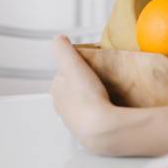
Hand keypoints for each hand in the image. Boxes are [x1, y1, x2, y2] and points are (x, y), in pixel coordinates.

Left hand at [50, 35, 114, 152]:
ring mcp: (75, 119)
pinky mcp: (89, 129)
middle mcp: (62, 106)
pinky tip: (111, 105)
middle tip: (101, 76)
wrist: (101, 128)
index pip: (65, 71)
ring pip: (84, 101)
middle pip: (74, 87)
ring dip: (94, 95)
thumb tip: (58, 39)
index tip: (90, 62)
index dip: (78, 64)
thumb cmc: (87, 97)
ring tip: (108, 90)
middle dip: (85, 81)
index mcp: (56, 90)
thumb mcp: (72, 64)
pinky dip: (101, 108)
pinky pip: (95, 114)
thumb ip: (62, 49)